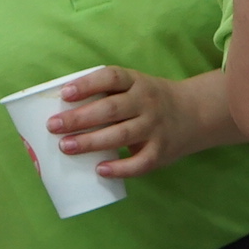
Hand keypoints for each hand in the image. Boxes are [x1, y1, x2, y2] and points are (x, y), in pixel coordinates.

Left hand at [46, 66, 214, 178]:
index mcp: (137, 82)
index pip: (111, 78)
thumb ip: (108, 94)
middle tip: (53, 126)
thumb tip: (63, 109)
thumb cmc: (151, 100)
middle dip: (79, 118)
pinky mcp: (161, 151)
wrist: (195, 113)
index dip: (87, 84)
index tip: (65, 94)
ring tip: (66, 147)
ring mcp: (155, 127)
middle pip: (111, 109)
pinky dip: (119, 168)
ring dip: (91, 142)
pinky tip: (100, 170)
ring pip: (121, 135)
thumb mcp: (136, 86)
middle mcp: (147, 103)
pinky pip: (139, 163)